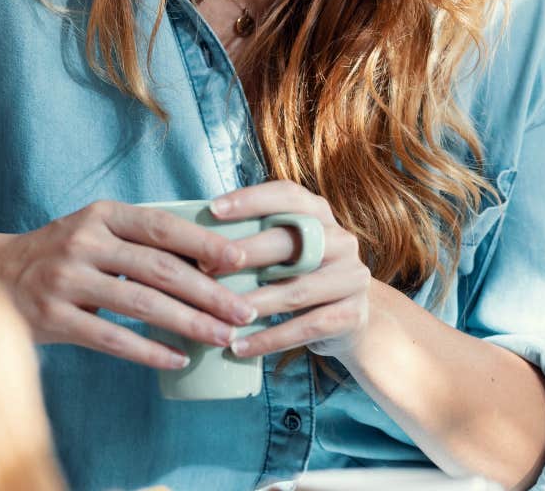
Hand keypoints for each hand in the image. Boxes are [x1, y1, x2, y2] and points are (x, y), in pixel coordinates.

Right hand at [0, 202, 260, 369]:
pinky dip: (149, 350)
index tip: (241, 261)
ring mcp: (66, 279)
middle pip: (159, 267)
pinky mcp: (53, 316)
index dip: (203, 243)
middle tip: (243, 312)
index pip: (162, 227)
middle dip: (208, 292)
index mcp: (100, 215)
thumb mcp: (94, 232)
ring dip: (189, 323)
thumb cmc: (60, 255)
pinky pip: (112, 338)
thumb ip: (139, 242)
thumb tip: (210, 261)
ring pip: (141, 303)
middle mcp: (83, 241)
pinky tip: (178, 359)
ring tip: (221, 337)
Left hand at [211, 181, 373, 359]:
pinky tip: (239, 347)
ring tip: (217, 316)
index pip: (287, 195)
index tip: (212, 209)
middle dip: (245, 254)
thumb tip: (192, 237)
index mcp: (320, 215)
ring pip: (296, 290)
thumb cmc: (300, 276)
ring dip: (252, 304)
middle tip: (205, 268)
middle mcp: (341, 240)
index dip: (251, 200)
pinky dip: (270, 339)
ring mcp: (352, 277)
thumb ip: (255, 237)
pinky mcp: (352, 315)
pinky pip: (306, 328)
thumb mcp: (286, 250)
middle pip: (291, 242)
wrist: (349, 319)